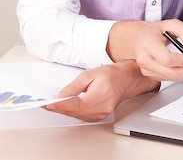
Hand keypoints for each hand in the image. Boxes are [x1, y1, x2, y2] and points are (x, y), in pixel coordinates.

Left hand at [44, 60, 158, 120]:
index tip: (47, 104)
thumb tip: (59, 97)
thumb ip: (73, 87)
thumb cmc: (111, 75)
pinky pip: (82, 116)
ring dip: (66, 110)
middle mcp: (102, 107)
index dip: (59, 105)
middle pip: (74, 112)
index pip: (75, 104)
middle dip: (59, 108)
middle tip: (47, 104)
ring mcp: (101, 113)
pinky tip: (68, 106)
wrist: (126, 79)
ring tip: (55, 104)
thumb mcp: (89, 75)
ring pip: (77, 115)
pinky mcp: (100, 116)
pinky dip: (74, 111)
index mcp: (100, 95)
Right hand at [107, 19, 182, 81]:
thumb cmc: (155, 31)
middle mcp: (144, 58)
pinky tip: (182, 65)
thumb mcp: (172, 24)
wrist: (139, 38)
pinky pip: (168, 78)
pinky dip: (179, 73)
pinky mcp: (149, 75)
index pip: (167, 59)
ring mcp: (145, 69)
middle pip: (170, 72)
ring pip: (170, 77)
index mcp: (148, 44)